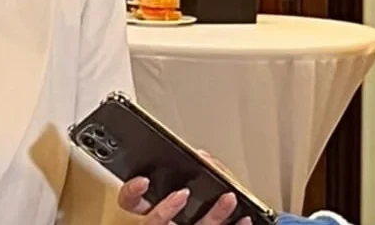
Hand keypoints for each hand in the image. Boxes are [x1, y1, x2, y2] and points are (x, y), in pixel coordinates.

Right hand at [116, 151, 249, 224]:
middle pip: (155, 222)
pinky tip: (245, 217)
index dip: (132, 191)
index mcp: (149, 212)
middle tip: (183, 193)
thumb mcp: (168, 190)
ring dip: (214, 214)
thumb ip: (178, 173)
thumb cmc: (178, 210)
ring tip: (227, 198)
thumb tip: (202, 156)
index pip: (129, 203)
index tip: (143, 180)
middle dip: (167, 208)